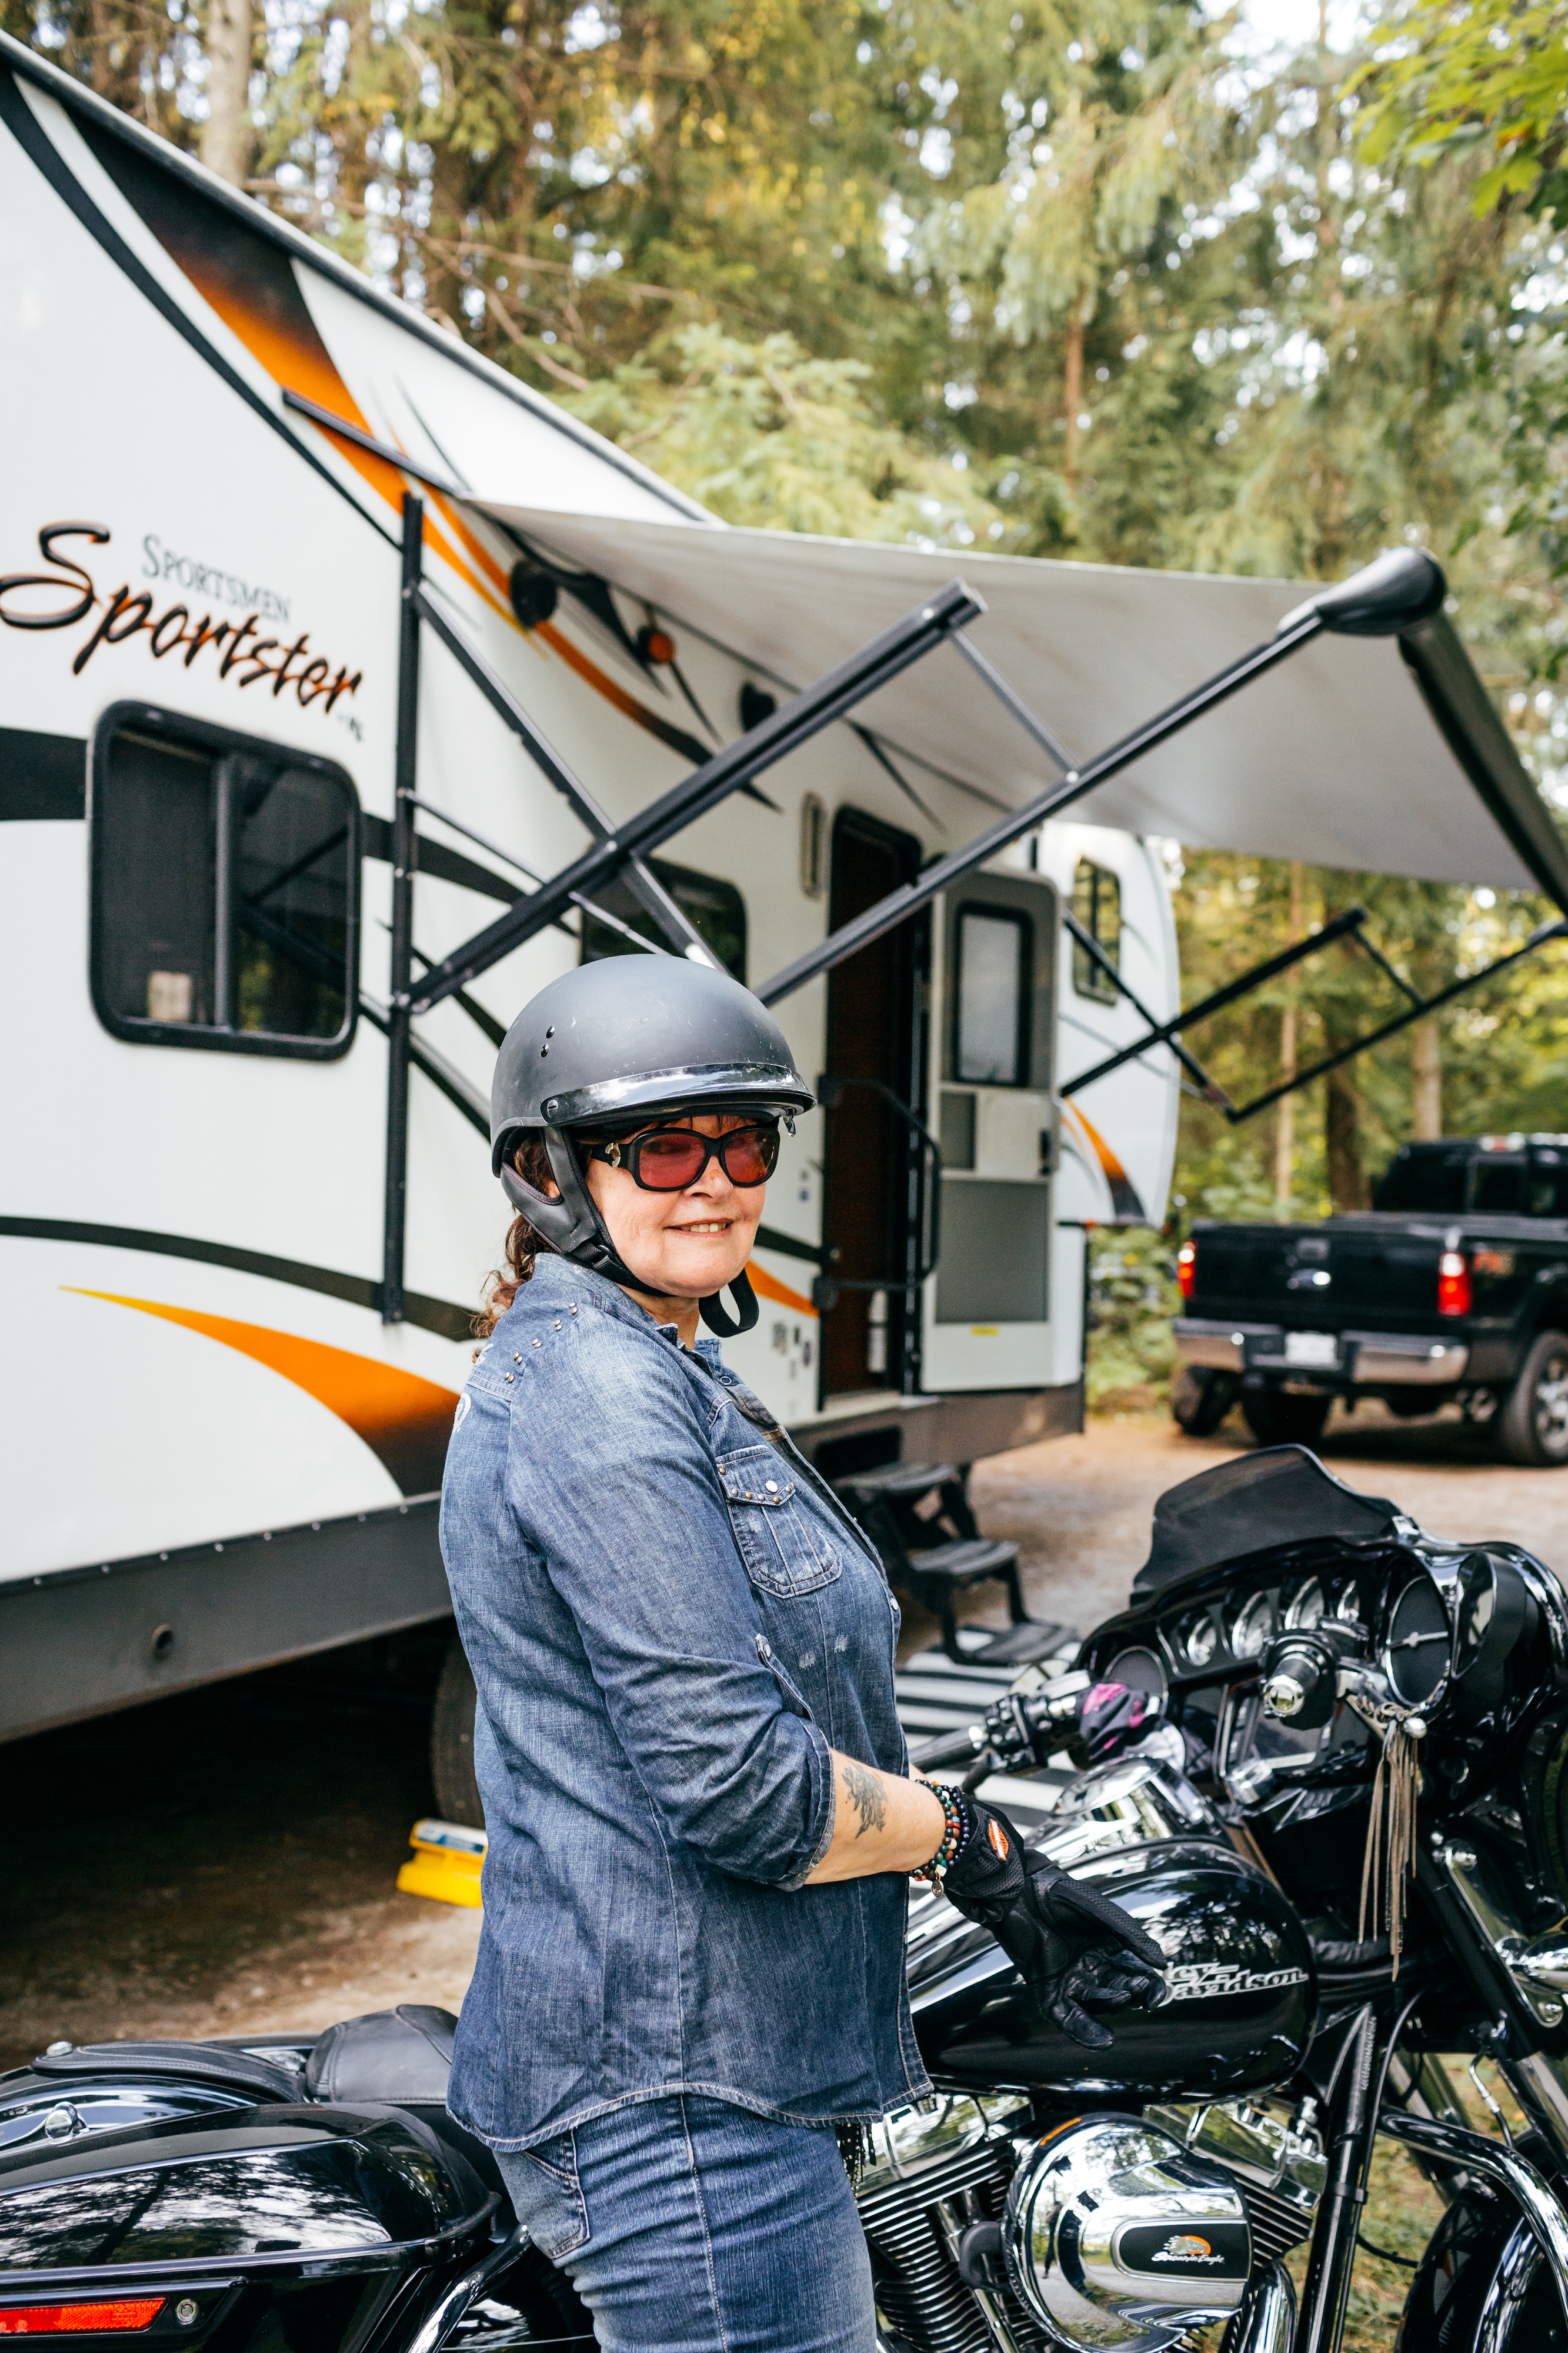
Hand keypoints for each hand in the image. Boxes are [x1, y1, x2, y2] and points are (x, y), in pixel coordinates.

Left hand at [940, 1801, 1166, 2048]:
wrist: (1019, 1891)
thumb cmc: (1059, 1894)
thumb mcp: (1098, 1911)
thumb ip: (1130, 1935)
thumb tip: (1161, 1964)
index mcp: (1111, 1949)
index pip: (1137, 1975)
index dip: (1149, 1988)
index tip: (1155, 1995)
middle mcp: (1093, 1969)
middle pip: (1119, 1992)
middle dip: (1129, 1993)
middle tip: (1133, 1988)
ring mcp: (1071, 1982)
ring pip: (1096, 2005)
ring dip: (1109, 2005)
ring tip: (1118, 1999)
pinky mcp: (1048, 1992)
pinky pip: (1068, 2018)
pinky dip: (1084, 2032)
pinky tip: (1102, 2040)